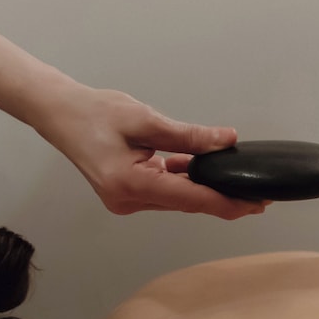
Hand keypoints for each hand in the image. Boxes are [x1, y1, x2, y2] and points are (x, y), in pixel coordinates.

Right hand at [34, 85, 267, 218]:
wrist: (60, 113)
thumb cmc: (94, 113)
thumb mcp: (147, 120)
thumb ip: (188, 135)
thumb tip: (225, 141)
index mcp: (130, 185)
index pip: (190, 198)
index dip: (225, 202)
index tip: (253, 204)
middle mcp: (128, 200)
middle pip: (186, 202)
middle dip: (222, 199)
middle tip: (258, 198)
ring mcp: (126, 199)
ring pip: (177, 197)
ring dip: (204, 189)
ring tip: (238, 183)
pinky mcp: (127, 192)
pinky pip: (164, 190)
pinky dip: (184, 180)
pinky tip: (201, 169)